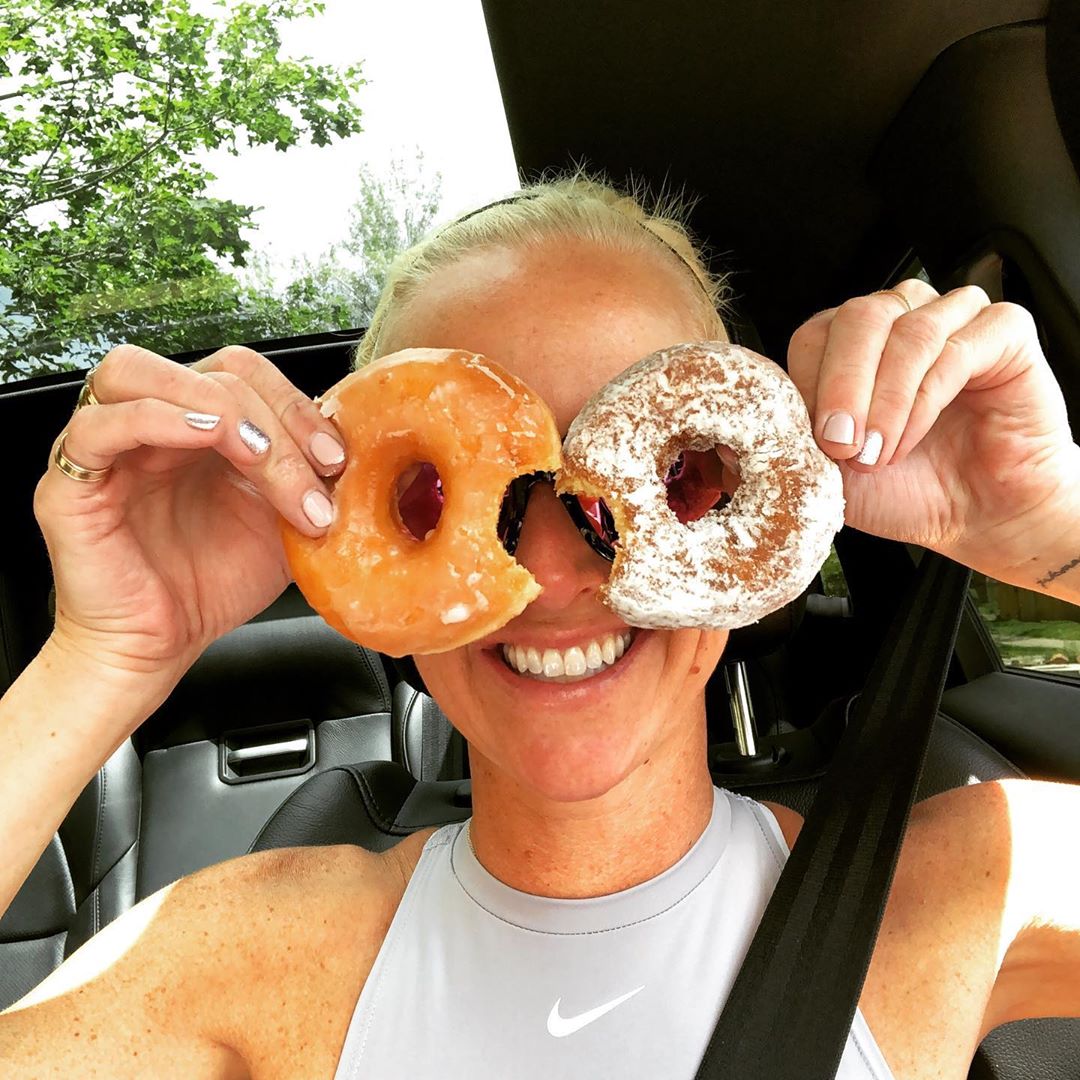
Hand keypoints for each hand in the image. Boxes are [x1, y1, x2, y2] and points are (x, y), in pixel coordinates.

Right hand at [34, 344, 347, 690]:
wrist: (161, 647)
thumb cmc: (211, 586)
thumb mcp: (283, 526)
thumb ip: (308, 481)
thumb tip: (357, 453)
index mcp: (202, 429)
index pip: (246, 375)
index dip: (297, 404)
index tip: (335, 456)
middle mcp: (155, 427)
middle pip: (211, 371)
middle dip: (277, 416)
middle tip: (314, 471)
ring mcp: (109, 448)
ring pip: (146, 374)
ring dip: (220, 405)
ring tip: (260, 455)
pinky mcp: (69, 483)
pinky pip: (99, 425)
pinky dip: (158, 417)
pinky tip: (206, 436)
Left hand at [787, 281, 1079, 581]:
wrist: (976, 520)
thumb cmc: (904, 490)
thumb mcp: (822, 472)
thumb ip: (777, 445)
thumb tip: (718, 442)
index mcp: (852, 344)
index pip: (816, 334)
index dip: (809, 386)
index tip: (814, 442)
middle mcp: (900, 320)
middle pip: (859, 317)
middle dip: (842, 385)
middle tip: (841, 444)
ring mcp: (953, 318)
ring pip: (907, 328)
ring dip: (885, 399)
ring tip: (879, 453)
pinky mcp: (1003, 332)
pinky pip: (958, 345)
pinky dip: (927, 397)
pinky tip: (913, 437)